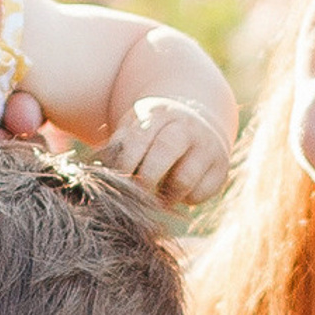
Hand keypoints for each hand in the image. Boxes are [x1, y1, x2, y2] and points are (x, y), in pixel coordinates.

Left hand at [98, 96, 232, 208]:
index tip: (118, 182)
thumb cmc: (150, 135)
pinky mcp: (222, 167)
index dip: (125, 166)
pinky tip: (178, 192)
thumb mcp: (132, 131)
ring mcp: (208, 146)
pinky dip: (186, 200)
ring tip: (157, 196)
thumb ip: (115, 150)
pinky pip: (201, 193)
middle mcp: (186, 126)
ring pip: (184, 180)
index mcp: (158, 114)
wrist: (195, 124)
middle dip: (145, 181)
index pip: (138, 140)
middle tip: (137, 195)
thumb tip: (92, 175)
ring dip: (165, 196)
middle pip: (164, 154)